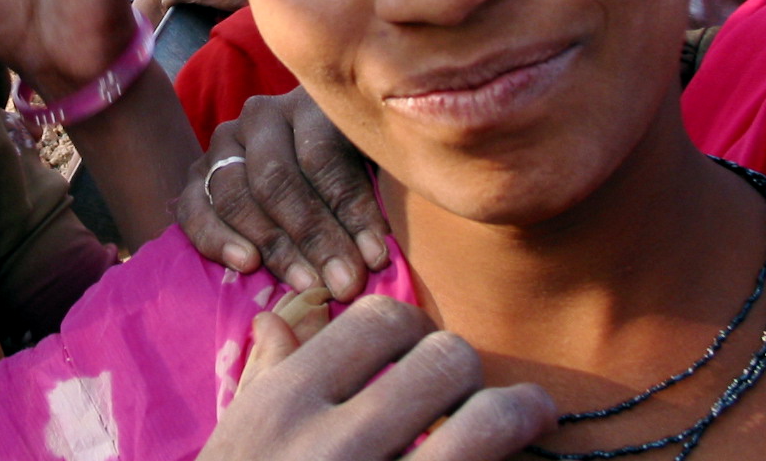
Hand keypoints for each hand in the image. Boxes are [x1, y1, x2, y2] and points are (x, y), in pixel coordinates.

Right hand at [179, 87, 389, 301]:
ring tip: (306, 283)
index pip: (323, 155)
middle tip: (343, 283)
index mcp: (311, 102)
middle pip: (278, 178)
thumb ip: (379, 191)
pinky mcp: (198, 173)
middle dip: (314, 237)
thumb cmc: (357, 167)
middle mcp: (262, 115)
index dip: (350, 210)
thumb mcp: (376, 162)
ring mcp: (224, 142)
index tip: (375, 257)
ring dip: (273, 246)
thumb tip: (377, 251)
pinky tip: (247, 264)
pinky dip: (216, 239)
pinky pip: (194, 208)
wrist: (302, 159)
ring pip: (236, 194)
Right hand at [198, 299, 554, 460]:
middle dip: (461, 367)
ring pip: (489, 421)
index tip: (417, 344)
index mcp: (287, 406)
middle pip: (444, 359)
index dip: (410, 324)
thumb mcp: (237, 444)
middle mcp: (338, 446)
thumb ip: (264, 378)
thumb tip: (278, 318)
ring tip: (528, 412)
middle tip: (464, 385)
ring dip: (514, 412)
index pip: (378, 321)